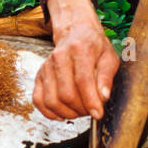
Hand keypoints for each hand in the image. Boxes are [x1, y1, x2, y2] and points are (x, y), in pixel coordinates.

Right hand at [34, 0, 119, 119]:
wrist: (75, 33)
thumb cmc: (94, 47)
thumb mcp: (109, 58)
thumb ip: (106, 77)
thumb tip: (103, 97)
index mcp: (79, 49)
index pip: (82, 81)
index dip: (90, 101)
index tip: (98, 114)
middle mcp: (59, 57)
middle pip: (66, 94)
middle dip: (81, 109)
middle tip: (90, 110)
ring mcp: (46, 67)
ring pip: (51, 101)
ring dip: (67, 113)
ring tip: (79, 111)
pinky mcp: (39, 76)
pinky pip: (38, 100)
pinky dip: (50, 112)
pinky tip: (63, 113)